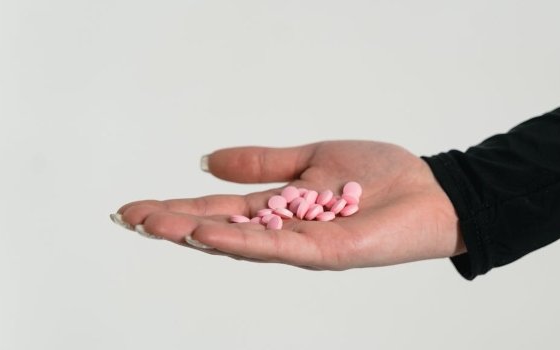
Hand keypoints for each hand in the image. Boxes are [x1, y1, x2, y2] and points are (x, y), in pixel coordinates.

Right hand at [113, 140, 464, 269]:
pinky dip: (242, 240)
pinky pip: (278, 246)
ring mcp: (303, 245)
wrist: (429, 192)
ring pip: (241, 242)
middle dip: (175, 224)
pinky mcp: (326, 253)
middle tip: (130, 219)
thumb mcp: (312, 159)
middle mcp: (284, 231)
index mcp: (280, 207)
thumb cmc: (379, 177)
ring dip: (197, 234)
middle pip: (221, 228)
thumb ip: (264, 164)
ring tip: (156, 226)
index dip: (178, 206)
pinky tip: (211, 233)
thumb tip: (207, 161)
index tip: (136, 207)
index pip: (220, 207)